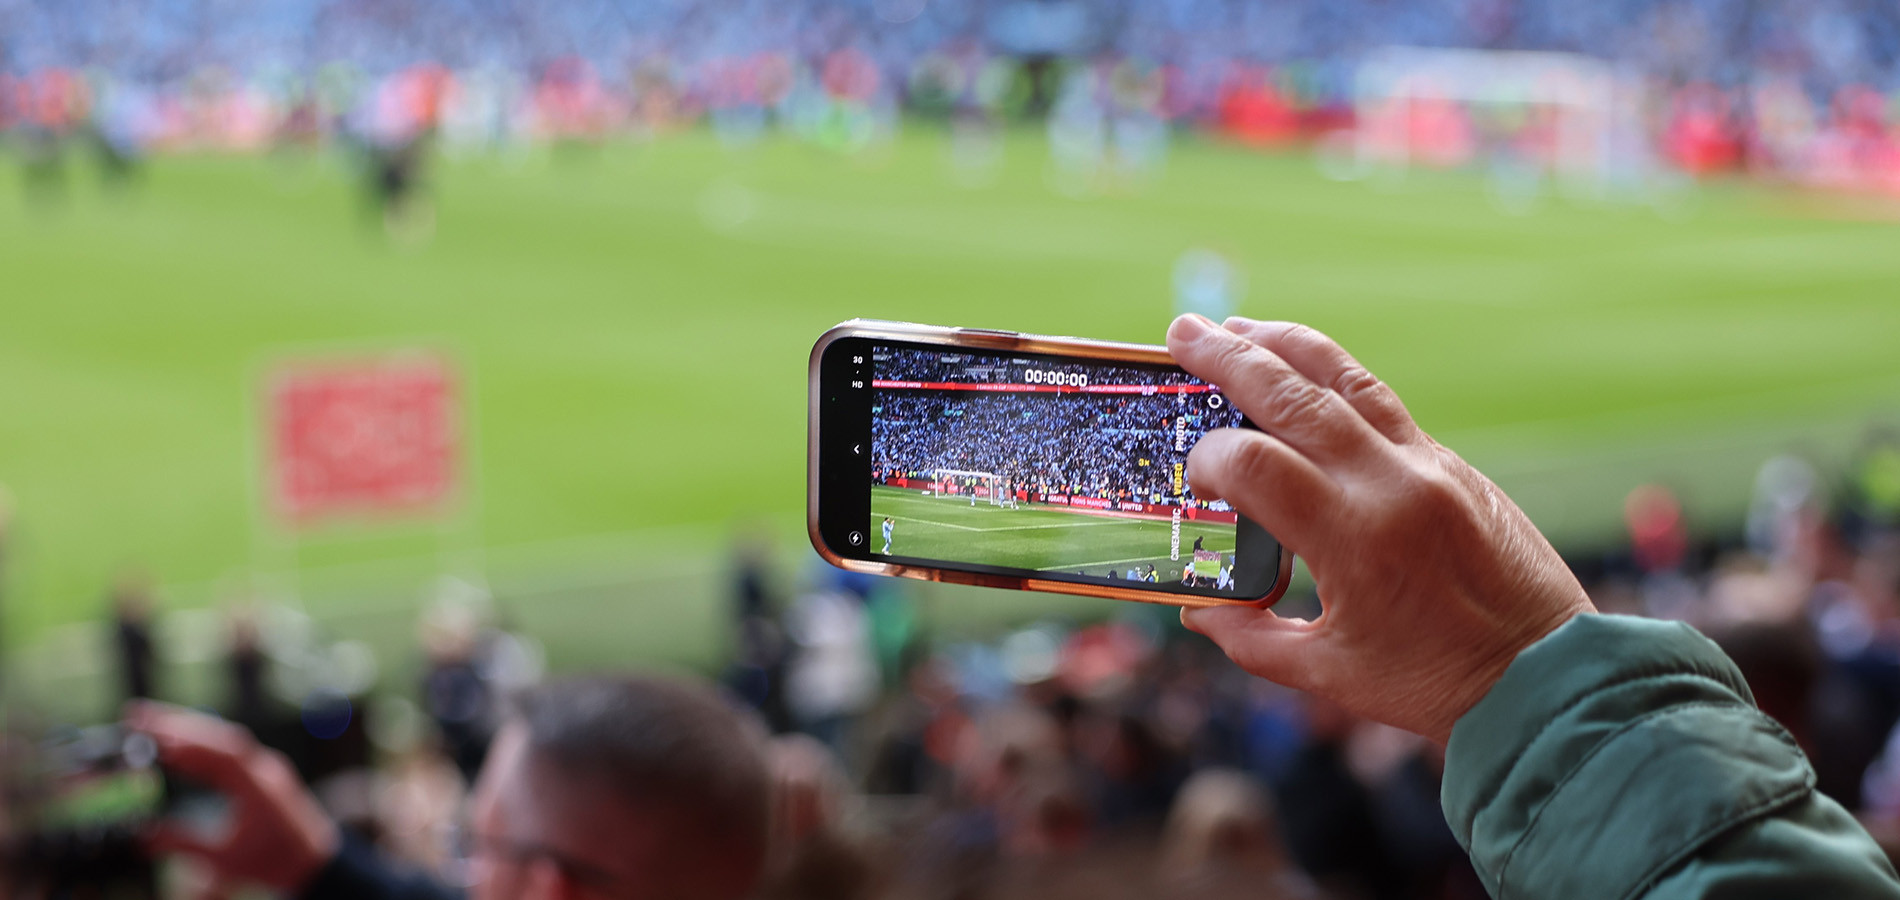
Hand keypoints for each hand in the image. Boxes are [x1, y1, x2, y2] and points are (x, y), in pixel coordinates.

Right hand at [127, 702, 340, 892]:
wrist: (313, 861)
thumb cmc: (274, 861)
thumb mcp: (225, 858)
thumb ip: (184, 844)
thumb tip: (141, 838)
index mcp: (261, 786)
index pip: (224, 754)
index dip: (190, 744)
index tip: (155, 737)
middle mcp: (264, 768)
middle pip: (220, 737)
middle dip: (178, 723)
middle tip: (136, 714)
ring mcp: (263, 767)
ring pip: (223, 739)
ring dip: (188, 728)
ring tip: (147, 721)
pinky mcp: (259, 771)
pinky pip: (228, 751)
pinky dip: (201, 745)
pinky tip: (174, 744)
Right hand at [1167, 315, 1594, 742]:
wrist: (1549, 676)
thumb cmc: (1436, 684)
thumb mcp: (1328, 674)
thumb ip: (1251, 639)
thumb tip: (1199, 610)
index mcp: (1355, 539)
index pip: (1256, 464)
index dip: (1208, 461)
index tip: (1192, 479)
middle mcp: (1393, 484)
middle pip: (1294, 396)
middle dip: (1229, 358)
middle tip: (1182, 330)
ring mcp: (1429, 465)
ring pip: (1347, 379)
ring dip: (1286, 346)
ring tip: (1238, 328)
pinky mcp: (1451, 464)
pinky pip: (1381, 403)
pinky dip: (1333, 378)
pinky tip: (1303, 374)